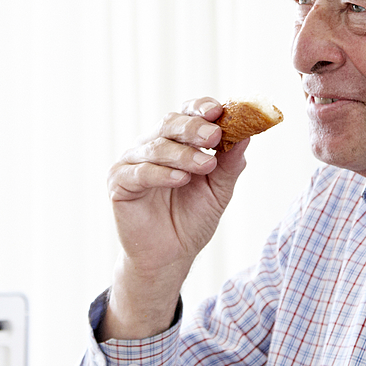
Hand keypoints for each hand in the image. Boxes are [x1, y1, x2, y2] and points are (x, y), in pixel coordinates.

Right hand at [101, 98, 247, 339]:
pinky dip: (161, 173)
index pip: (187, 113)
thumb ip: (229, 164)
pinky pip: (139, 172)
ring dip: (183, 154)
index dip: (202, 108)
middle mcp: (152, 145)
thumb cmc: (192, 220)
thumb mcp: (218, 190)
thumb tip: (246, 136)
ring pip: (156, 146)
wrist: (170, 257)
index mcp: (177, 141)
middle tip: (214, 136)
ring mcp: (132, 162)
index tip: (221, 110)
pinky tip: (180, 179)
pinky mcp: (118, 182)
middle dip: (194, 128)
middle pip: (170, 123)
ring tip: (205, 165)